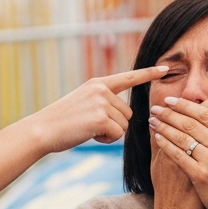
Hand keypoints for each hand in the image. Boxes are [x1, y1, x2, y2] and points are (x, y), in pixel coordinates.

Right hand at [25, 66, 167, 152]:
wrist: (41, 131)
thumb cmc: (61, 123)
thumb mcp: (83, 103)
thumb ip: (103, 102)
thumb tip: (125, 114)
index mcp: (97, 83)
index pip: (129, 77)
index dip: (149, 74)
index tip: (165, 68)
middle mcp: (101, 89)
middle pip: (128, 113)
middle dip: (115, 125)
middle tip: (90, 126)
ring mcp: (101, 102)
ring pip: (124, 125)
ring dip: (110, 133)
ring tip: (87, 129)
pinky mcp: (101, 117)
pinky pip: (118, 134)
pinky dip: (106, 140)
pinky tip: (89, 135)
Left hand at [149, 93, 207, 208]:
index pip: (206, 115)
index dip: (186, 105)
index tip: (171, 100)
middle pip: (191, 124)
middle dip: (170, 113)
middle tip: (156, 107)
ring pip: (182, 138)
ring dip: (164, 126)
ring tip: (153, 119)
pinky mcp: (200, 175)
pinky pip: (179, 155)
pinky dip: (166, 144)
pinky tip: (157, 137)